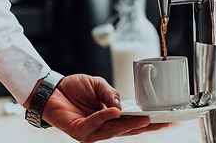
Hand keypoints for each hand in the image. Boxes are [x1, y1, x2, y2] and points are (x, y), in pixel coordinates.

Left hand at [40, 74, 169, 142]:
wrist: (52, 88)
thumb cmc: (74, 88)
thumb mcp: (98, 85)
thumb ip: (110, 94)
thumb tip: (121, 106)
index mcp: (108, 117)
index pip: (130, 121)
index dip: (146, 121)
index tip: (162, 119)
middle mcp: (101, 127)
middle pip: (126, 130)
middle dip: (145, 127)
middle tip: (161, 123)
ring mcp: (91, 131)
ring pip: (113, 130)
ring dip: (129, 124)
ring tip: (144, 119)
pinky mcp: (79, 131)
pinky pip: (95, 124)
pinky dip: (105, 117)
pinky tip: (115, 111)